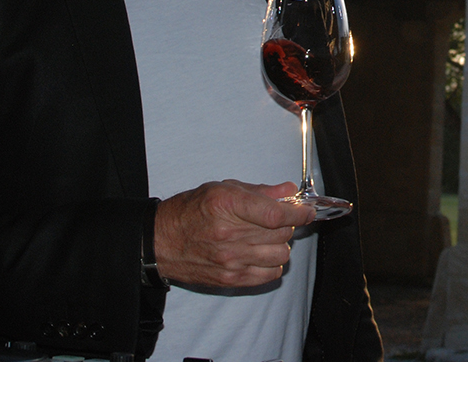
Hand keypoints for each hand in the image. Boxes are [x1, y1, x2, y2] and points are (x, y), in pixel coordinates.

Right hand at [153, 180, 314, 288]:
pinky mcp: (231, 279)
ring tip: (267, 238)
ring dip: (280, 245)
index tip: (306, 210)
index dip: (298, 212)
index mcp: (228, 205)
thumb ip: (259, 191)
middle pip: (282, 233)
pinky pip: (270, 275)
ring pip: (281, 255)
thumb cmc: (190, 211)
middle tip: (279, 220)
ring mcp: (231, 260)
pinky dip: (272, 264)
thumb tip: (288, 191)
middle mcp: (230, 234)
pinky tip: (261, 254)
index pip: (276, 213)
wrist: (161, 242)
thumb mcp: (222, 188)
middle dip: (287, 225)